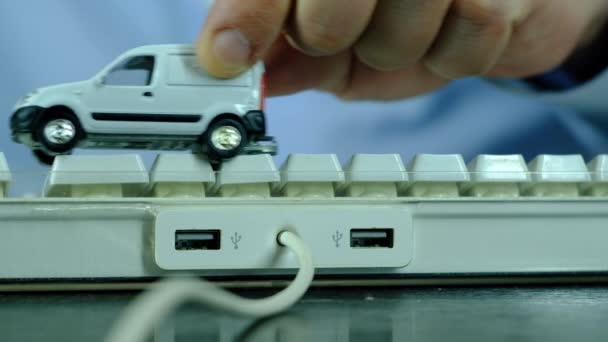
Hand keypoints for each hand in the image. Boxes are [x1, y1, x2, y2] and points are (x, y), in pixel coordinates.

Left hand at [196, 0, 607, 99]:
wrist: (515, 1)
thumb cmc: (421, 18)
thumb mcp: (344, 43)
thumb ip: (291, 52)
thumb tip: (239, 68)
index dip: (248, 17)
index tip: (226, 58)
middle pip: (327, 16)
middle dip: (331, 41)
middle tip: (349, 30)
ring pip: (397, 31)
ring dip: (401, 50)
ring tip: (416, 26)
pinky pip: (468, 33)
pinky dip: (456, 53)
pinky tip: (458, 28)